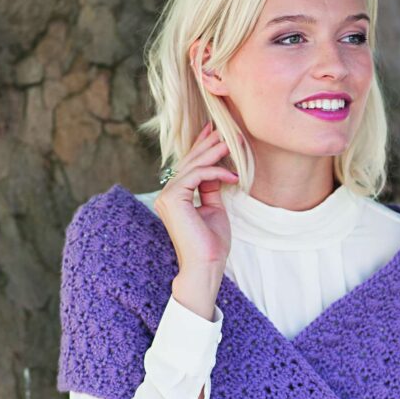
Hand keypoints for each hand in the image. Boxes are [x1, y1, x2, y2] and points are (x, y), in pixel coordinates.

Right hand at [153, 119, 238, 275]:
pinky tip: (233, 176)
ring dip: (214, 154)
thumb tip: (216, 171)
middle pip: (188, 163)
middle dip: (207, 145)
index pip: (188, 168)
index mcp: (174, 198)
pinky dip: (216, 172)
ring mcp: (167, 197)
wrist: (206, 266)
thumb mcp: (214, 210)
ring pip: (192, 166)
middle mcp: (166, 196)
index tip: (214, 133)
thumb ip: (211, 189)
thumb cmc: (211, 245)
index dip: (200, 148)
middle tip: (225, 131)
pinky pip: (196, 176)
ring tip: (232, 145)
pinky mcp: (173, 199)